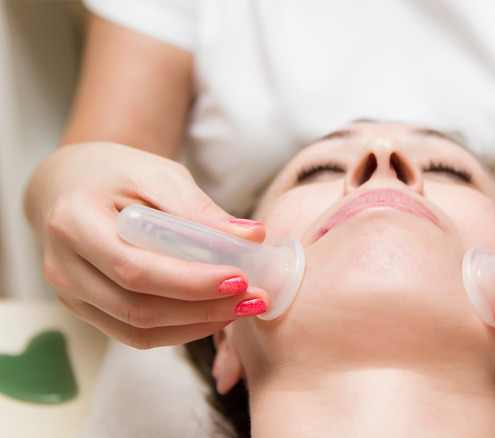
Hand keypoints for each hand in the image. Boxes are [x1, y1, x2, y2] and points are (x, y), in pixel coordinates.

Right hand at [25, 142, 270, 347]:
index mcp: (74, 222)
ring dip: (198, 324)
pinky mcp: (84, 310)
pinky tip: (215, 313)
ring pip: (139, 329)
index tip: (240, 278)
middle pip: (138, 308)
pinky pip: (135, 334)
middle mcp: (63, 266)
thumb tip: (253, 237)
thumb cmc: (119, 174)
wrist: (73, 183)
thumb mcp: (160, 176)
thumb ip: (201, 210)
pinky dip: (181, 329)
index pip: (136, 268)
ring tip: (243, 307)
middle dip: (204, 308)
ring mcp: (70, 294)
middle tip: (254, 298)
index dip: (190, 282)